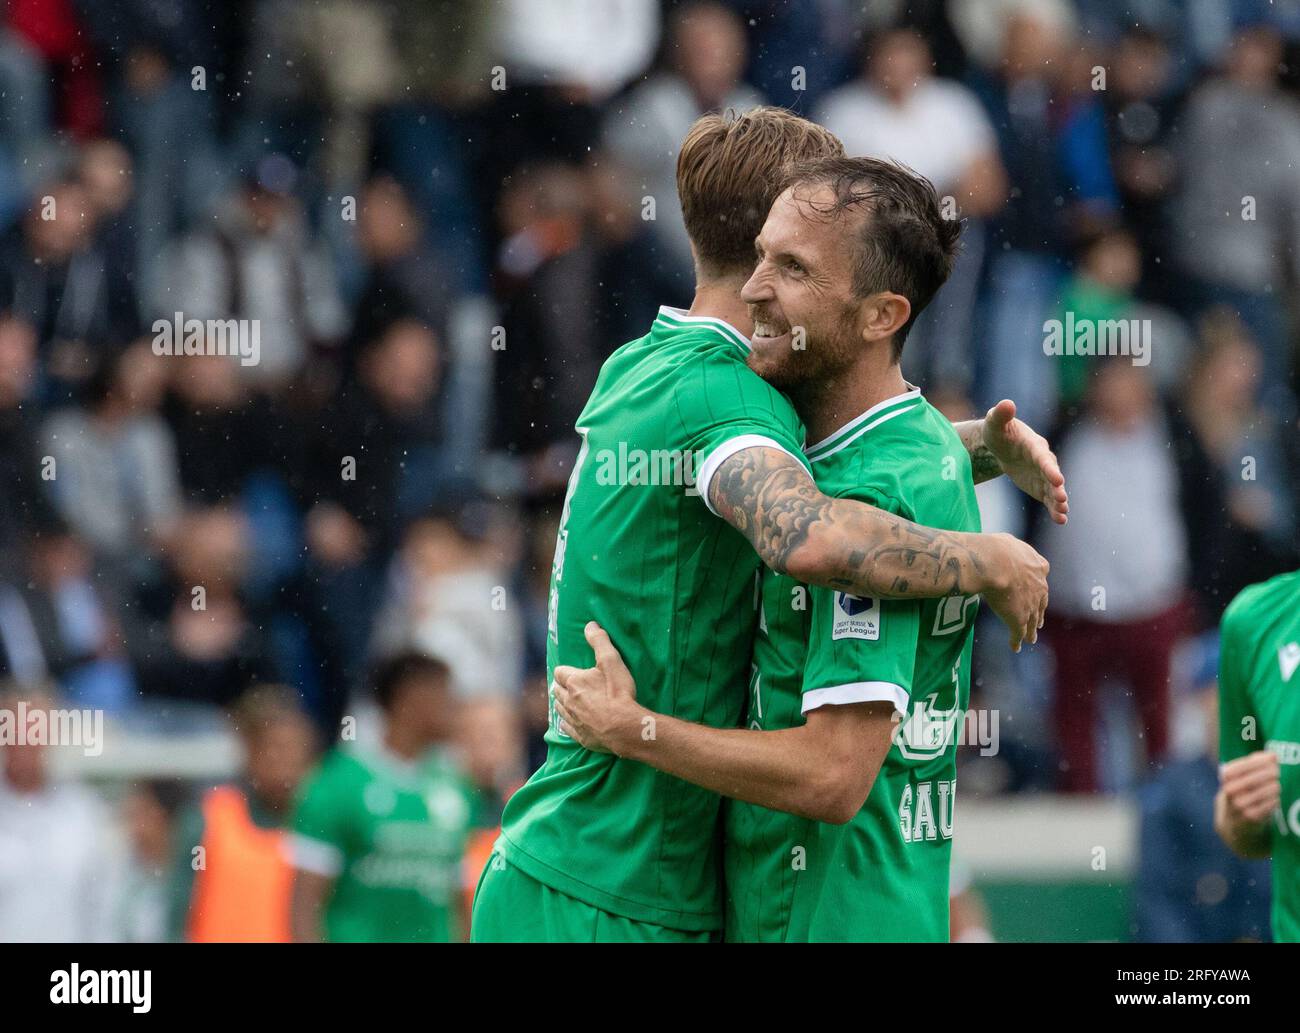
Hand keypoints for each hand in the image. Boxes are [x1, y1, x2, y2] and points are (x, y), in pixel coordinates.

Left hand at [552, 622, 642, 754]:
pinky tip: (575, 720)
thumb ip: (600, 642)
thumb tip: (590, 625)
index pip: (560, 672)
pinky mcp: (580, 736)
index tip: (574, 671)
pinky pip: (566, 727)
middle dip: (562, 686)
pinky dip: (568, 722)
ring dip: (563, 703)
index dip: (566, 670)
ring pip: (559, 708)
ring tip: (572, 701)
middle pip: (557, 690)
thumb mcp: (611, 661)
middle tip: (573, 685)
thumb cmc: (618, 692)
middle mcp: (568, 700)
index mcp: (574, 681)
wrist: (624, 727)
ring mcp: (573, 719)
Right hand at [979, 532, 1048, 652]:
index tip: (1036, 589)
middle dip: (1039, 612)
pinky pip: (1018, 633)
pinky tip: (1015, 647)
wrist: (994, 563)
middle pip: (1041, 603)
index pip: (1042, 576)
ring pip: (1033, 621)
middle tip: (1039, 621)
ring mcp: (1031, 605)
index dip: (1038, 585)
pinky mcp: (1019, 619)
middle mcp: (1039, 587)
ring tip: (1031, 638)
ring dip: (1031, 630)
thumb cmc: (998, 548)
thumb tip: (1006, 546)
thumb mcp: (1008, 542)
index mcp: (1039, 567)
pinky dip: (1016, 641)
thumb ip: (1012, 548)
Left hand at [983, 399, 1067, 524]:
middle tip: (1062, 499)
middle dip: (1057, 487)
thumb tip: (1007, 403)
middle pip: (1052, 475)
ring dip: (1059, 501)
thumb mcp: (995, 423)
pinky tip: (1060, 520)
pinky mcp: (1040, 487)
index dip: (1049, 468)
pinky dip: (1054, 509)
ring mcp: (1044, 475)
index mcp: (1034, 446)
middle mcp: (1043, 460)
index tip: (1057, 479)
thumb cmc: (998, 431)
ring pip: (1054, 489)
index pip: (1042, 458)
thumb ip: (1001, 414)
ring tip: (1062, 513)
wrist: (1001, 445)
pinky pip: (1049, 499)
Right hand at [1219, 752, 1281, 825]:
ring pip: (1271, 788)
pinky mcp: (1251, 816)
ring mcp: (1240, 804)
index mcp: (1225, 776)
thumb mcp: (1238, 776)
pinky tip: (1273, 798)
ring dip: (1275, 786)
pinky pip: (1272, 802)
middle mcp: (1230, 789)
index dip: (1264, 759)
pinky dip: (1275, 799)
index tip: (1273, 757)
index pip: (1248, 763)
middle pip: (1263, 774)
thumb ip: (1252, 762)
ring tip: (1275, 786)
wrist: (1231, 821)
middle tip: (1277, 772)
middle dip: (1273, 771)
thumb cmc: (1239, 792)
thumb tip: (1272, 756)